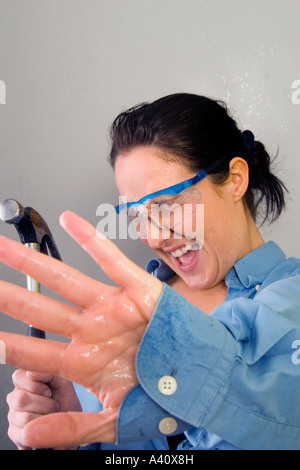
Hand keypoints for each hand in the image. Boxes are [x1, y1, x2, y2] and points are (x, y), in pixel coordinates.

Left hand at [0, 211, 162, 448]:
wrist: (202, 381)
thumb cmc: (160, 396)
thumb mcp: (113, 421)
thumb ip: (70, 428)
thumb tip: (29, 436)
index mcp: (83, 361)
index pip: (33, 353)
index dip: (4, 346)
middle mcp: (92, 330)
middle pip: (40, 309)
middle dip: (7, 296)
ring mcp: (112, 309)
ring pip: (66, 280)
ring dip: (34, 262)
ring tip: (3, 247)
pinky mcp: (138, 291)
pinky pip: (112, 260)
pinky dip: (92, 240)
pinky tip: (69, 221)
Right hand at [7, 370, 80, 449]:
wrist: (70, 422)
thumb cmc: (65, 399)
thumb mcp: (63, 382)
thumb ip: (48, 372)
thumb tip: (30, 372)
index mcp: (23, 381)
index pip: (18, 377)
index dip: (36, 385)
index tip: (48, 391)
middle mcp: (14, 397)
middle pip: (20, 399)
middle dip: (44, 403)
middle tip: (54, 404)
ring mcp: (13, 415)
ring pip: (24, 417)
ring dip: (45, 417)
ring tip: (51, 415)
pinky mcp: (14, 433)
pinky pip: (24, 434)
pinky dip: (41, 431)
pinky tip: (45, 426)